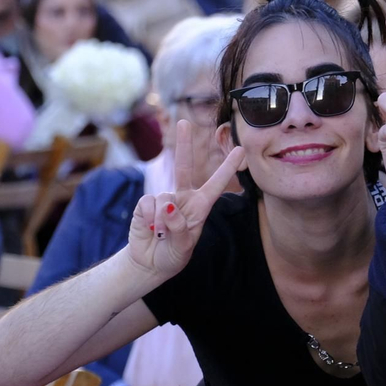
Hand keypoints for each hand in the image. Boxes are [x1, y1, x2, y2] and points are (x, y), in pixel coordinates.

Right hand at [126, 118, 243, 281]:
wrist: (149, 263)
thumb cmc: (172, 255)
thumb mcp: (182, 248)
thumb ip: (178, 229)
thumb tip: (169, 205)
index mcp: (200, 207)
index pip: (216, 184)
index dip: (227, 167)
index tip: (240, 149)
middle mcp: (183, 198)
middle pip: (184, 167)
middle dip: (184, 144)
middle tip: (183, 122)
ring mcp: (164, 200)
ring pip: (164, 199)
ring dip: (163, 221)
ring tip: (162, 234)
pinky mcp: (145, 205)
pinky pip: (147, 204)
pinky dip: (149, 218)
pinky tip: (150, 228)